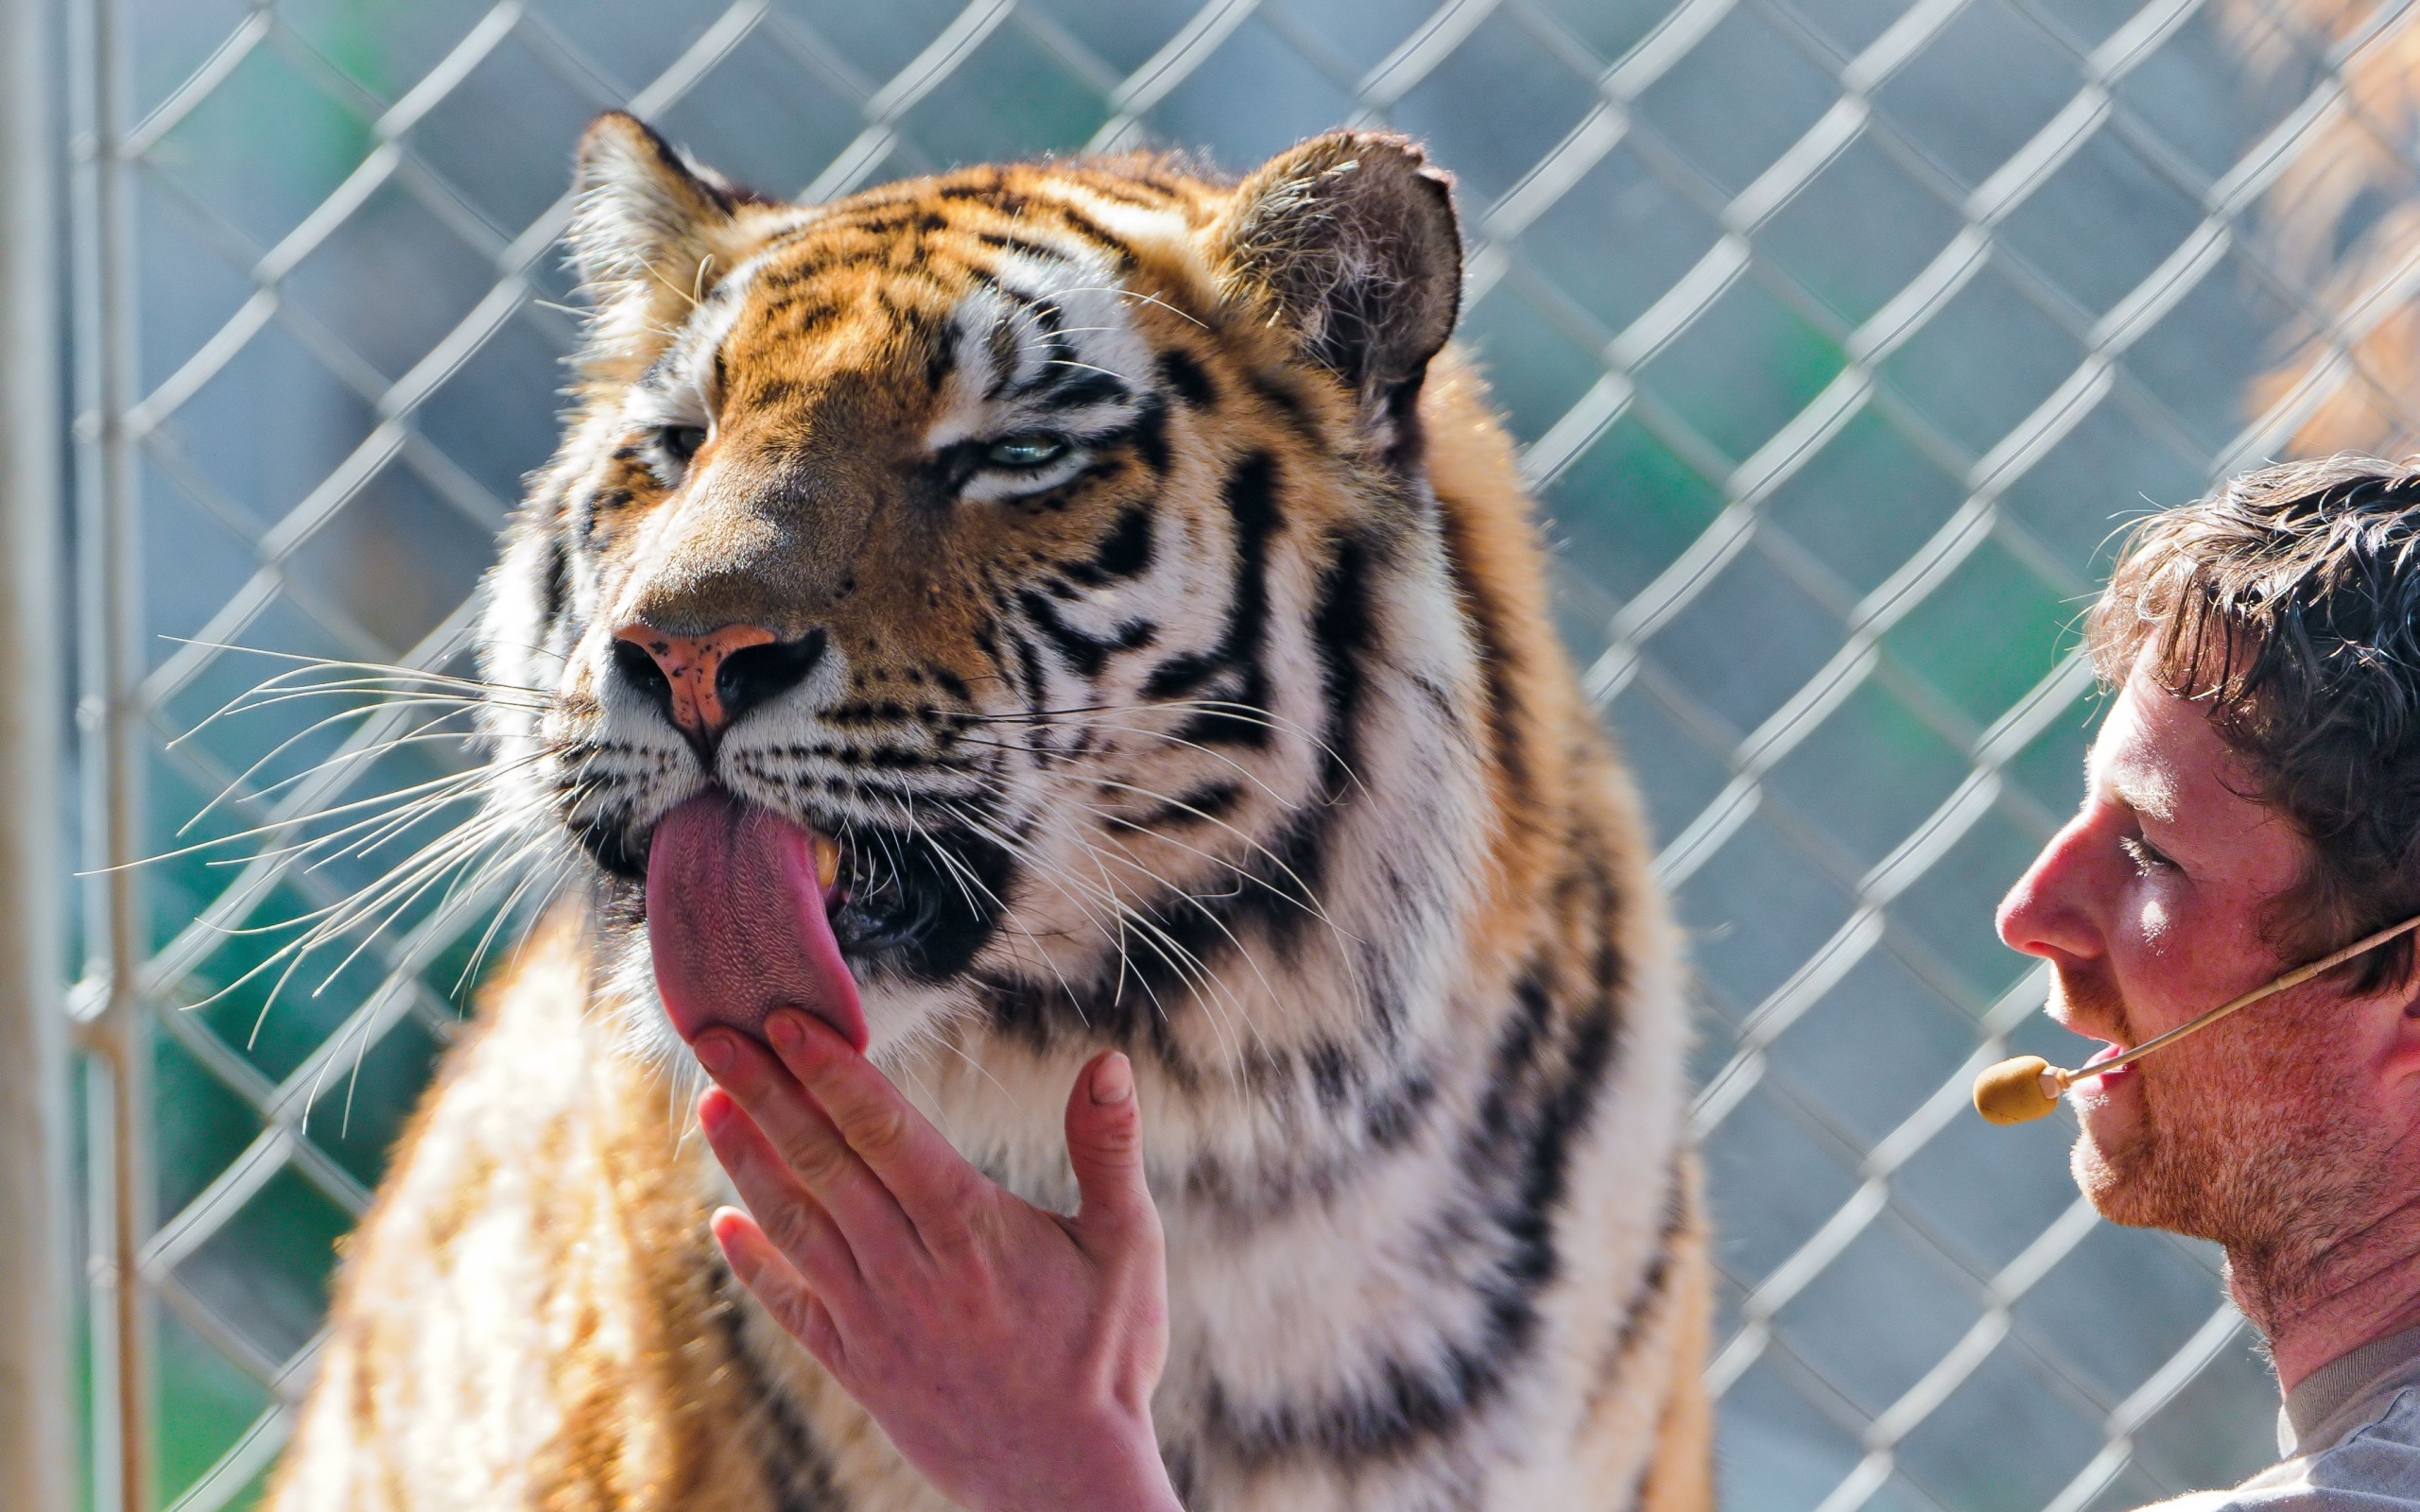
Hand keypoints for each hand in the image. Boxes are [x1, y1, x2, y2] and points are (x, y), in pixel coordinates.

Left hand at [692, 1010, 1179, 1511]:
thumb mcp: (1128, 1247)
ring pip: (794, 1225)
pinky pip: (791, 1306)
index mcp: (970, 1229)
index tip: (787, 1020)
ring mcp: (874, 1320)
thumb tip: (1107, 1062)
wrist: (1067, 1483)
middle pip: (823, 1163)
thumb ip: (1109, 1151)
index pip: (885, 1131)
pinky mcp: (858, 1367)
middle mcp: (908, 1269)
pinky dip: (753, 1263)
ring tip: (710, 1103)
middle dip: (766, 1092)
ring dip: (746, 1160)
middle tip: (714, 1034)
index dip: (832, 1073)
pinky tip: (722, 1223)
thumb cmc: (1106, 1358)